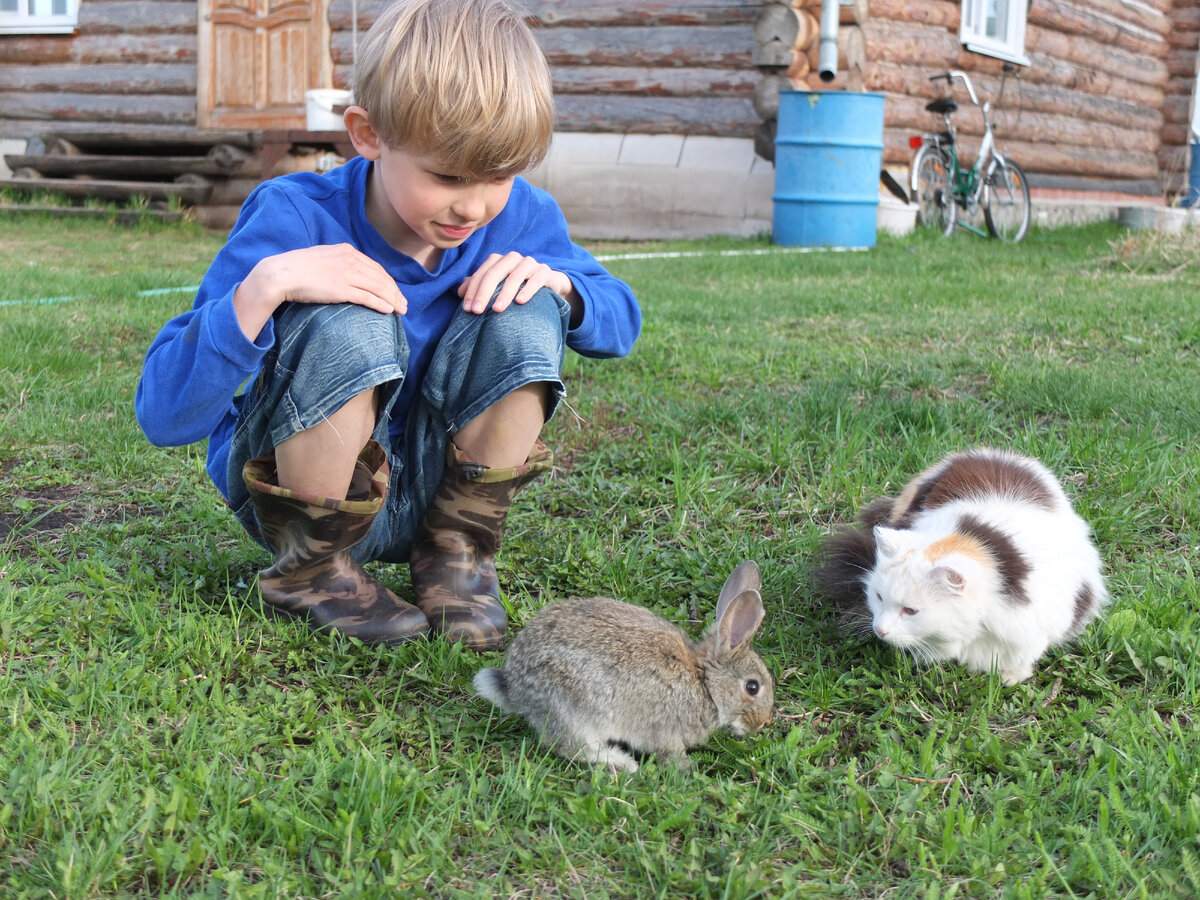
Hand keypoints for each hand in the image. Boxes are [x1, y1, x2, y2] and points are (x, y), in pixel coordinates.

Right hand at [233, 244, 405, 340]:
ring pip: (379, 288)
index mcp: (347, 251)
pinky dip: (381, 303)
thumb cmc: (297, 268)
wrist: (281, 274)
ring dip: (393, 300)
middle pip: (381, 278)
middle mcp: (351, 260)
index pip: (375, 267)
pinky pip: (368, 297)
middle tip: (405, 304)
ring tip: (401, 310)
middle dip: (395, 292)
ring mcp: (347, 274)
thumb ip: (337, 263)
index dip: (388, 281)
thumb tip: (346, 273)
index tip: (395, 292)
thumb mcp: (322, 258)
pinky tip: (389, 310)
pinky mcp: (342, 288)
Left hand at [457, 251, 574, 313]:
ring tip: (497, 310)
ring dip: (504, 294)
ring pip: (514, 276)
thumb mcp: (497, 287)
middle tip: (477, 312)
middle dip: (483, 293)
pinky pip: (536, 279)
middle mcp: (512, 259)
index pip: (481, 274)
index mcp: (498, 261)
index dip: (472, 291)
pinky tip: (520, 302)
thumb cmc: (517, 287)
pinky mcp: (545, 272)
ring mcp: (529, 263)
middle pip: (494, 273)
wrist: (548, 285)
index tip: (467, 309)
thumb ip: (479, 286)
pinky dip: (527, 290)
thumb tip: (460, 292)